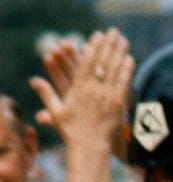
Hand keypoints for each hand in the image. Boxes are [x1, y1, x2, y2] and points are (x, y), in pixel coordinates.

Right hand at [31, 27, 131, 149]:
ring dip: (119, 52)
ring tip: (124, 39)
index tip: (98, 35)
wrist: (89, 149)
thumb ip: (47, 94)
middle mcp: (94, 89)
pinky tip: (130, 58)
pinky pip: (124, 83)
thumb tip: (33, 80)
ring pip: (115, 69)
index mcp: (78, 88)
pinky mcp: (118, 105)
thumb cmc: (72, 132)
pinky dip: (127, 70)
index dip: (93, 47)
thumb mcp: (56, 112)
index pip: (87, 62)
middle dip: (109, 45)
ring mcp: (107, 97)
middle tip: (114, 31)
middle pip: (103, 61)